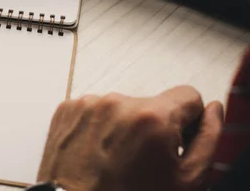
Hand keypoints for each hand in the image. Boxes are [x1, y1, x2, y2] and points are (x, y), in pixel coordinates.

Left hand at [37, 86, 223, 190]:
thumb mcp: (186, 181)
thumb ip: (208, 139)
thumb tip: (212, 110)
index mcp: (151, 117)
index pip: (188, 95)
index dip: (188, 121)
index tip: (176, 141)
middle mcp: (117, 102)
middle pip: (152, 104)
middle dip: (152, 127)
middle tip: (141, 161)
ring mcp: (88, 104)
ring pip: (122, 108)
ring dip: (123, 127)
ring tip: (115, 159)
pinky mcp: (67, 109)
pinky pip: (95, 110)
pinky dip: (98, 128)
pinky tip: (96, 152)